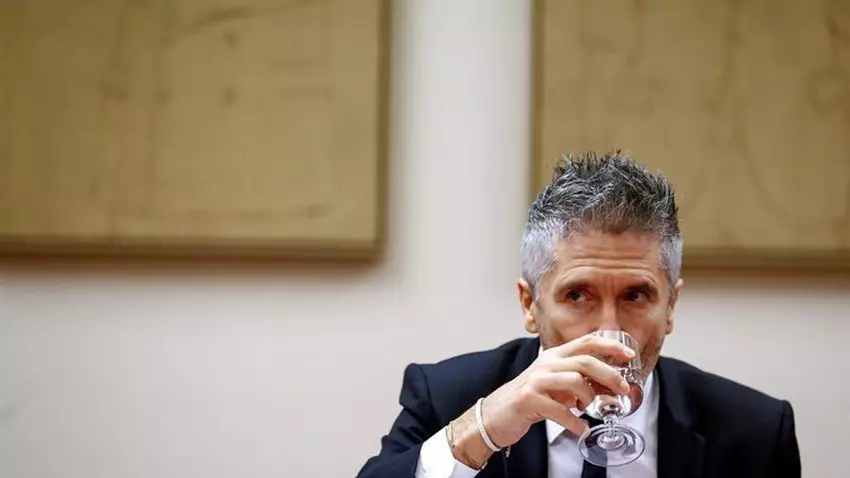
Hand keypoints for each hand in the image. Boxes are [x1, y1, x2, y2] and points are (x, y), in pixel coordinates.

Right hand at [482, 335, 634, 446]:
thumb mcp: (557, 386)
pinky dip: (575, 423)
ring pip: (574, 381)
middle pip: (584, 361)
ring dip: (589, 398)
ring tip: (589, 410)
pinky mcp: (529, 399)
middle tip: (622, 388)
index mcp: (554, 356)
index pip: (586, 342)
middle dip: (609, 374)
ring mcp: (536, 381)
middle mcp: (546, 364)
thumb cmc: (530, 398)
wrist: (496, 414)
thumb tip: (610, 386)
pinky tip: (580, 429)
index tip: (629, 355)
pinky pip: (559, 410)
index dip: (610, 346)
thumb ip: (581, 382)